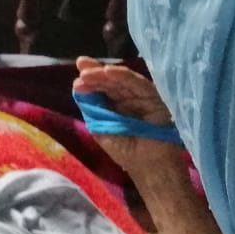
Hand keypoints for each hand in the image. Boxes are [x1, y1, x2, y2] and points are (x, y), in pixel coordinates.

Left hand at [73, 57, 185, 179]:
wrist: (150, 167)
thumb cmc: (125, 152)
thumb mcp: (100, 129)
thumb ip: (91, 108)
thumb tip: (78, 85)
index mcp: (115, 105)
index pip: (102, 88)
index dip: (90, 78)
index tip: (78, 70)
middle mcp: (129, 99)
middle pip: (111, 82)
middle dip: (95, 73)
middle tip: (82, 66)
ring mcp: (142, 98)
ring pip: (123, 81)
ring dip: (106, 74)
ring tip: (89, 71)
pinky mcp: (155, 98)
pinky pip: (140, 85)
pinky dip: (125, 77)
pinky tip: (110, 72)